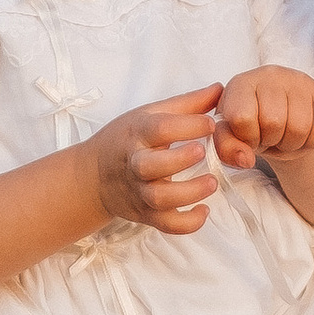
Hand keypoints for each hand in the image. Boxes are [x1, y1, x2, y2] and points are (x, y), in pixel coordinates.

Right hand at [89, 85, 224, 232]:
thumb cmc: (126, 140)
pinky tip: (204, 210)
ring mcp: (140, 192)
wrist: (93, 176)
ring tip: (212, 182)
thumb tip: (220, 89)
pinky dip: (187, 223)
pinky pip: (166, 225)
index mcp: (137, 134)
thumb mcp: (149, 115)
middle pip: (151, 166)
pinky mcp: (146, 215)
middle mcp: (135, 164)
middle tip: (202, 152)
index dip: (186, 125)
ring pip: (159, 198)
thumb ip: (187, 104)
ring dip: (188, 193)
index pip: (159, 128)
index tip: (211, 123)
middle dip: (178, 160)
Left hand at [214, 65, 313, 170]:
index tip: (249, 136)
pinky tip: (303, 135)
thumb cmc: (253, 126)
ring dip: (291, 144)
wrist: (281, 121)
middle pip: (273, 122)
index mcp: (241, 84)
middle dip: (271, 140)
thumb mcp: (232, 137)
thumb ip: (227, 148)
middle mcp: (270, 74)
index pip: (242, 117)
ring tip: (284, 136)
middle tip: (270, 137)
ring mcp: (299, 80)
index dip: (247, 137)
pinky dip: (312, 142)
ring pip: (300, 127)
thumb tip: (245, 159)